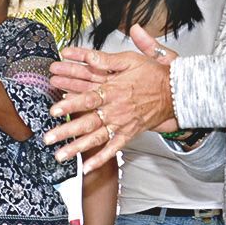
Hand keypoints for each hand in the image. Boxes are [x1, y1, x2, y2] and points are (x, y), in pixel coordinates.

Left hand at [43, 27, 175, 171]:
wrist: (177, 93)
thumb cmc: (154, 75)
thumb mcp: (132, 60)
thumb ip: (108, 59)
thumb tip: (89, 56)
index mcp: (114, 91)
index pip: (88, 99)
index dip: (70, 105)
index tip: (54, 110)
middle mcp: (116, 110)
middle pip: (88, 122)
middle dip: (66, 131)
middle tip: (48, 137)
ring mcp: (122, 124)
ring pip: (97, 138)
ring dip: (77, 148)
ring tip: (60, 155)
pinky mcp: (129, 134)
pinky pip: (113, 148)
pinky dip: (101, 159)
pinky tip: (87, 168)